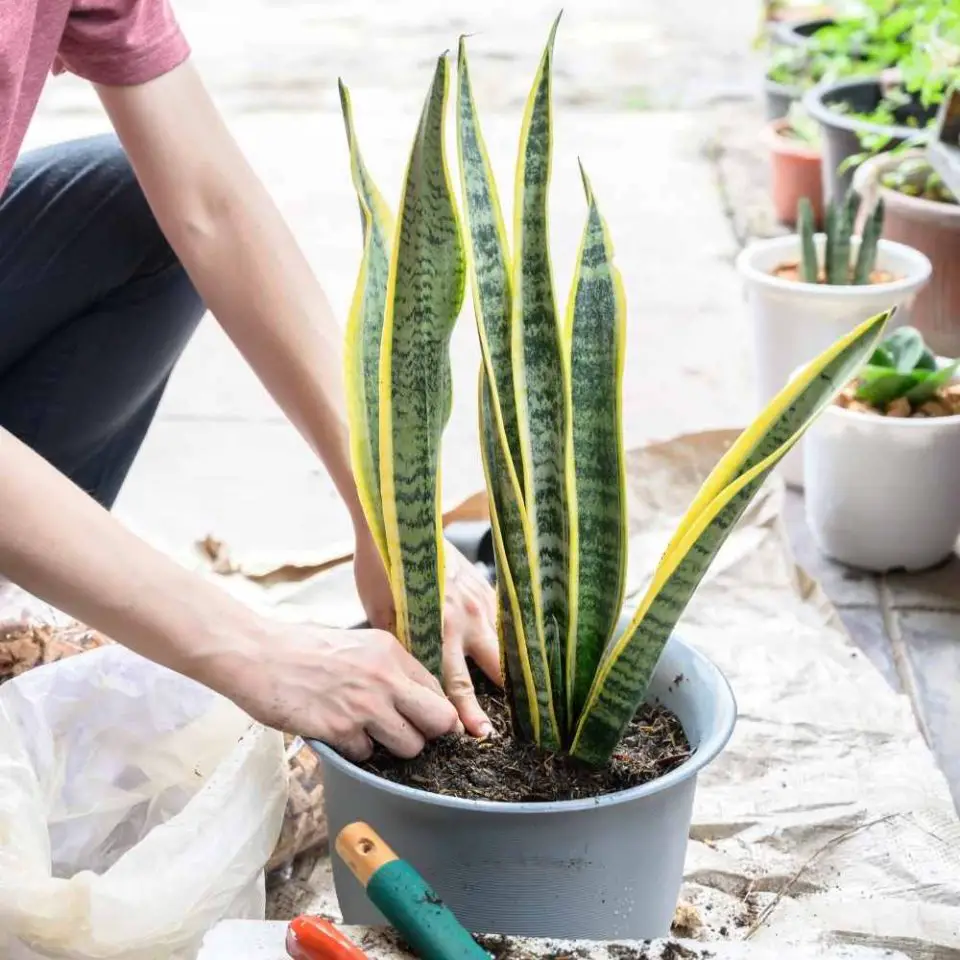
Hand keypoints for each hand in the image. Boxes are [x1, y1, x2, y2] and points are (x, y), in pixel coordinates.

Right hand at [210, 621, 460, 761]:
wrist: (259, 654)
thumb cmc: (304, 649)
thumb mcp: (358, 645)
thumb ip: (387, 668)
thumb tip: (413, 698)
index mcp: (391, 652)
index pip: (438, 691)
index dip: (435, 711)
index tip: (426, 722)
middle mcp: (386, 677)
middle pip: (439, 720)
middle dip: (429, 733)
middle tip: (408, 735)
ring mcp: (365, 705)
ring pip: (410, 745)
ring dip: (392, 747)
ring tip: (368, 733)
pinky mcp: (341, 730)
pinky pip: (367, 754)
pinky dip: (355, 751)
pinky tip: (337, 733)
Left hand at [354, 528, 502, 737]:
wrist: (398, 523)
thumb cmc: (381, 570)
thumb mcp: (381, 616)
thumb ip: (404, 646)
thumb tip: (409, 676)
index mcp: (438, 631)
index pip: (457, 684)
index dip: (468, 713)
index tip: (479, 733)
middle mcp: (466, 619)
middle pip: (496, 669)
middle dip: (508, 696)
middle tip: (519, 718)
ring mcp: (480, 599)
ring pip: (507, 642)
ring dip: (512, 665)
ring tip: (525, 687)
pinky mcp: (485, 583)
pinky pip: (503, 617)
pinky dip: (508, 635)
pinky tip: (512, 648)